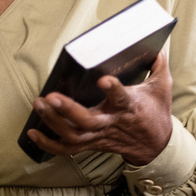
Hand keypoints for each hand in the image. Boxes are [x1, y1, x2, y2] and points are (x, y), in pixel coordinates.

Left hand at [29, 51, 174, 166]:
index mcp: (129, 107)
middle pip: (87, 121)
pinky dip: (48, 143)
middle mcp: (112, 122)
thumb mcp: (162, 88)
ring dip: (53, 122)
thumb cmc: (156, 113)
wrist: (156, 145)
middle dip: (67, 110)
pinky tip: (33, 132)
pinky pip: (68, 148)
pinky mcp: (92, 143)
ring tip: (39, 104)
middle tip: (50, 96)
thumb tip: (157, 46)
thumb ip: (159, 66)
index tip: (103, 80)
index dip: (112, 89)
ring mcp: (100, 135)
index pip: (121, 98)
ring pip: (73, 135)